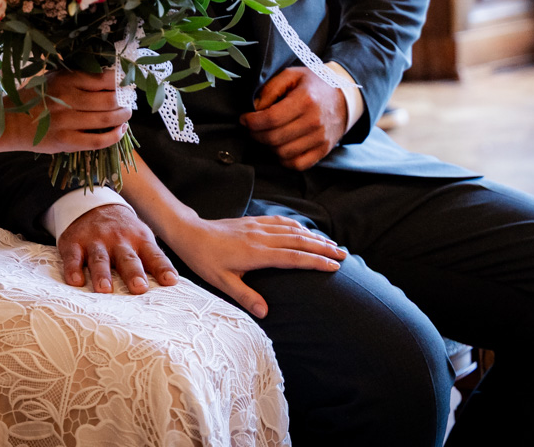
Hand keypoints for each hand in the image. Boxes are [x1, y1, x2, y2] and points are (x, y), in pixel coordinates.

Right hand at [20, 69, 130, 153]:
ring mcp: (67, 122)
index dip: (121, 81)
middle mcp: (68, 99)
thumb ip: (79, 76)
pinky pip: (98, 141)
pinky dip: (115, 136)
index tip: (126, 82)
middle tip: (129, 100)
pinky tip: (120, 131)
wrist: (11, 122)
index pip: (104, 78)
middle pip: (110, 99)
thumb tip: (111, 75)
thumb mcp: (55, 78)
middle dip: (126, 100)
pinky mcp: (66, 142)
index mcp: (66, 79)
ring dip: (123, 117)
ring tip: (126, 114)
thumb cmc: (37, 97)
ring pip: (107, 120)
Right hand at [58, 203, 178, 294]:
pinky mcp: (74, 243)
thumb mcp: (141, 238)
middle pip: (127, 258)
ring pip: (99, 259)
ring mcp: (96, 240)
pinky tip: (75, 281)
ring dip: (102, 274)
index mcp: (139, 240)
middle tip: (139, 288)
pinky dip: (73, 269)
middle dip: (133, 273)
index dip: (162, 268)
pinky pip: (73, 257)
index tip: (170, 281)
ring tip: (105, 290)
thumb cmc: (123, 231)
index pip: (154, 255)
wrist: (94, 204)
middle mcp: (118, 240)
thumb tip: (172, 285)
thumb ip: (153, 260)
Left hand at [168, 215, 346, 317]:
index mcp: (256, 253)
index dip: (316, 261)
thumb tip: (265, 313)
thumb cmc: (204, 260)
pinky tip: (306, 230)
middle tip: (344, 255)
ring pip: (293, 230)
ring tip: (333, 244)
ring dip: (315, 236)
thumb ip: (245, 296)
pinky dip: (298, 226)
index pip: (293, 258)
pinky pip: (281, 221)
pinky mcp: (253, 221)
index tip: (334, 266)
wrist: (190, 233)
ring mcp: (258, 227)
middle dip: (323, 248)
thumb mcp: (221, 282)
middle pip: (299, 241)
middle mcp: (261, 237)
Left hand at [241, 66, 348, 170]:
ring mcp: (320, 138)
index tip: (244, 119)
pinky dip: (283, 159)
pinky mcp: (323, 150)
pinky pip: (297, 164)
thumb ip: (271, 88)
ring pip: (282, 153)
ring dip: (267, 147)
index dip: (252, 122)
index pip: (271, 118)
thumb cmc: (315, 84)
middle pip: (274, 138)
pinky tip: (279, 147)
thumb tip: (255, 108)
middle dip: (255, 134)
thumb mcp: (292, 75)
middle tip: (251, 128)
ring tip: (265, 136)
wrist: (345, 97)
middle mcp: (314, 121)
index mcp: (305, 100)